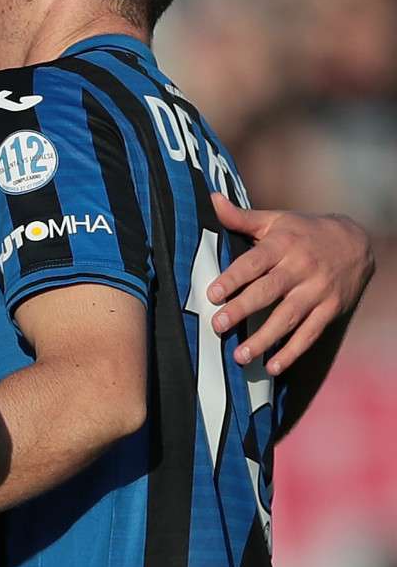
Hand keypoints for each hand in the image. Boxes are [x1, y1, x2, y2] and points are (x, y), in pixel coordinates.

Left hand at [207, 193, 374, 374]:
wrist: (357, 242)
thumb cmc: (304, 232)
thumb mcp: (276, 220)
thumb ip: (242, 217)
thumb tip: (211, 199)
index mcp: (282, 245)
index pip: (254, 263)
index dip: (233, 278)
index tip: (212, 294)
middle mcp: (301, 268)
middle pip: (269, 292)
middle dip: (243, 310)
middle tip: (218, 326)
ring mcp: (318, 291)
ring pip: (289, 317)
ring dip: (265, 339)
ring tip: (240, 356)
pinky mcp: (331, 309)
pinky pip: (310, 333)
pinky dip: (293, 352)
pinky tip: (273, 367)